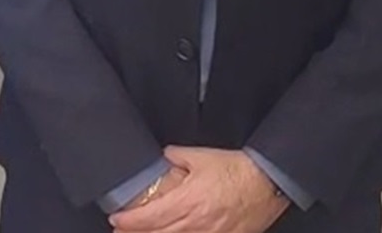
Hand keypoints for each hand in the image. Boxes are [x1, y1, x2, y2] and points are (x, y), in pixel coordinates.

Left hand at [109, 147, 288, 231]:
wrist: (266, 182)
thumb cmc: (235, 169)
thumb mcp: (200, 156)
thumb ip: (177, 156)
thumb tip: (164, 156)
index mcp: (187, 202)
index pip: (150, 217)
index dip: (129, 221)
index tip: (116, 219)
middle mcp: (196, 224)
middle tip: (121, 232)